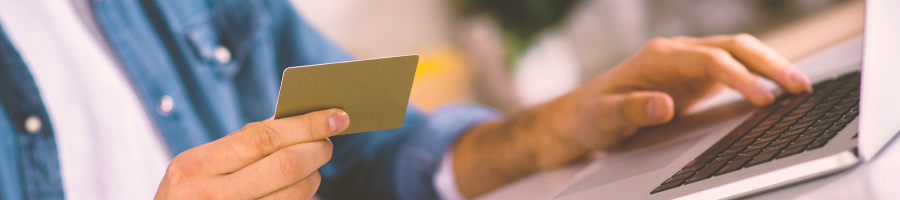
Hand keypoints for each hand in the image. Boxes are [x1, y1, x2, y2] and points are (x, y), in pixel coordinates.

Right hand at [155, 109, 348, 199]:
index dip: (307, 125)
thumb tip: (294, 120)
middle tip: (329, 140)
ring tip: (314, 165)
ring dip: (314, 176)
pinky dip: (302, 195)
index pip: (265, 137)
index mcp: (196, 166)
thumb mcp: (198, 166)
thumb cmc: (190, 193)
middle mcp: (212, 195)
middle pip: (286, 166)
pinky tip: (302, 186)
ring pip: (294, 193)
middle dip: (317, 149)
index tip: (336, 117)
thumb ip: (239, 145)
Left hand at [560, 34, 811, 150]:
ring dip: (770, 65)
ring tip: (801, 87)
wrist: (585, 114)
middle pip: (733, 46)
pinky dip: (759, 75)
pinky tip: (779, 90)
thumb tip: (663, 105)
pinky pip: (735, 67)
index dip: (740, 78)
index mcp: (660, 56)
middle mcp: (678, 52)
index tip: (763, 99)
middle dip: (769, 63)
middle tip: (799, 87)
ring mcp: (689, 61)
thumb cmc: (595, 115)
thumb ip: (632, 110)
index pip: (711, 60)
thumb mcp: (606, 118)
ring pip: (739, 52)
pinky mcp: (695, 75)